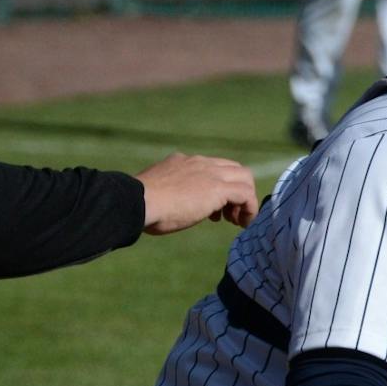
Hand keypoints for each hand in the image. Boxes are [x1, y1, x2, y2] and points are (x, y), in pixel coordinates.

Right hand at [137, 152, 258, 234]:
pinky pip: (246, 194)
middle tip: (229, 216)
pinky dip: (249, 209)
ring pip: (245, 178)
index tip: (215, 210)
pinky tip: (242, 223)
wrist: (136, 202)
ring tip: (237, 221)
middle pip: (235, 170)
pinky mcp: (217, 188)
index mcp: (184, 162)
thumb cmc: (142, 205)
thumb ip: (172, 193)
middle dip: (238, 192)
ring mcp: (210, 173)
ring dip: (246, 201)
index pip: (215, 167)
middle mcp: (199, 162)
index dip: (221, 187)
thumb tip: (174, 205)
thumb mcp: (160, 194)